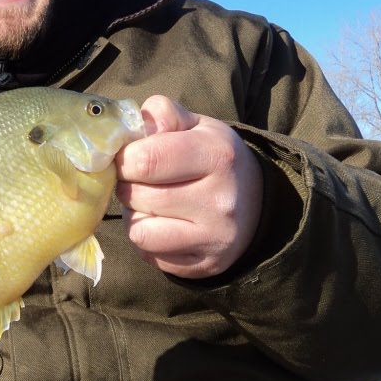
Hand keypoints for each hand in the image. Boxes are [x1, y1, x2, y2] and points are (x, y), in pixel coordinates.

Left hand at [115, 95, 262, 278]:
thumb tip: (133, 128)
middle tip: (139, 180)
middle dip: (127, 186)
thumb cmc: (214, 157)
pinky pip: (150, 255)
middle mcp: (220, 201)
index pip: (145, 160)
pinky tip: (162, 225)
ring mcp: (214, 239)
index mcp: (218, 156)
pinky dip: (147, 240)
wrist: (257, 203)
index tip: (128, 157)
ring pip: (139, 232)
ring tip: (149, 203)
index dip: (124, 159)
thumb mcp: (197, 125)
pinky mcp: (205, 266)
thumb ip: (163, 115)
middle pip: (137, 196)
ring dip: (135, 215)